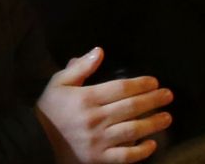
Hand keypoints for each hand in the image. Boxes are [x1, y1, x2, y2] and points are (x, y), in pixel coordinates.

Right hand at [36, 48, 171, 163]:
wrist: (36, 138)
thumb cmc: (50, 109)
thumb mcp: (58, 82)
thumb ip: (80, 67)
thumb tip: (99, 51)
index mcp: (86, 98)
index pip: (120, 88)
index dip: (140, 84)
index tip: (154, 82)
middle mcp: (95, 118)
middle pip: (131, 107)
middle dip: (153, 100)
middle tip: (168, 95)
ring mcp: (99, 139)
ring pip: (133, 130)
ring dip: (153, 124)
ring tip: (167, 118)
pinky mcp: (100, 157)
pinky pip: (126, 155)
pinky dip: (141, 151)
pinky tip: (151, 144)